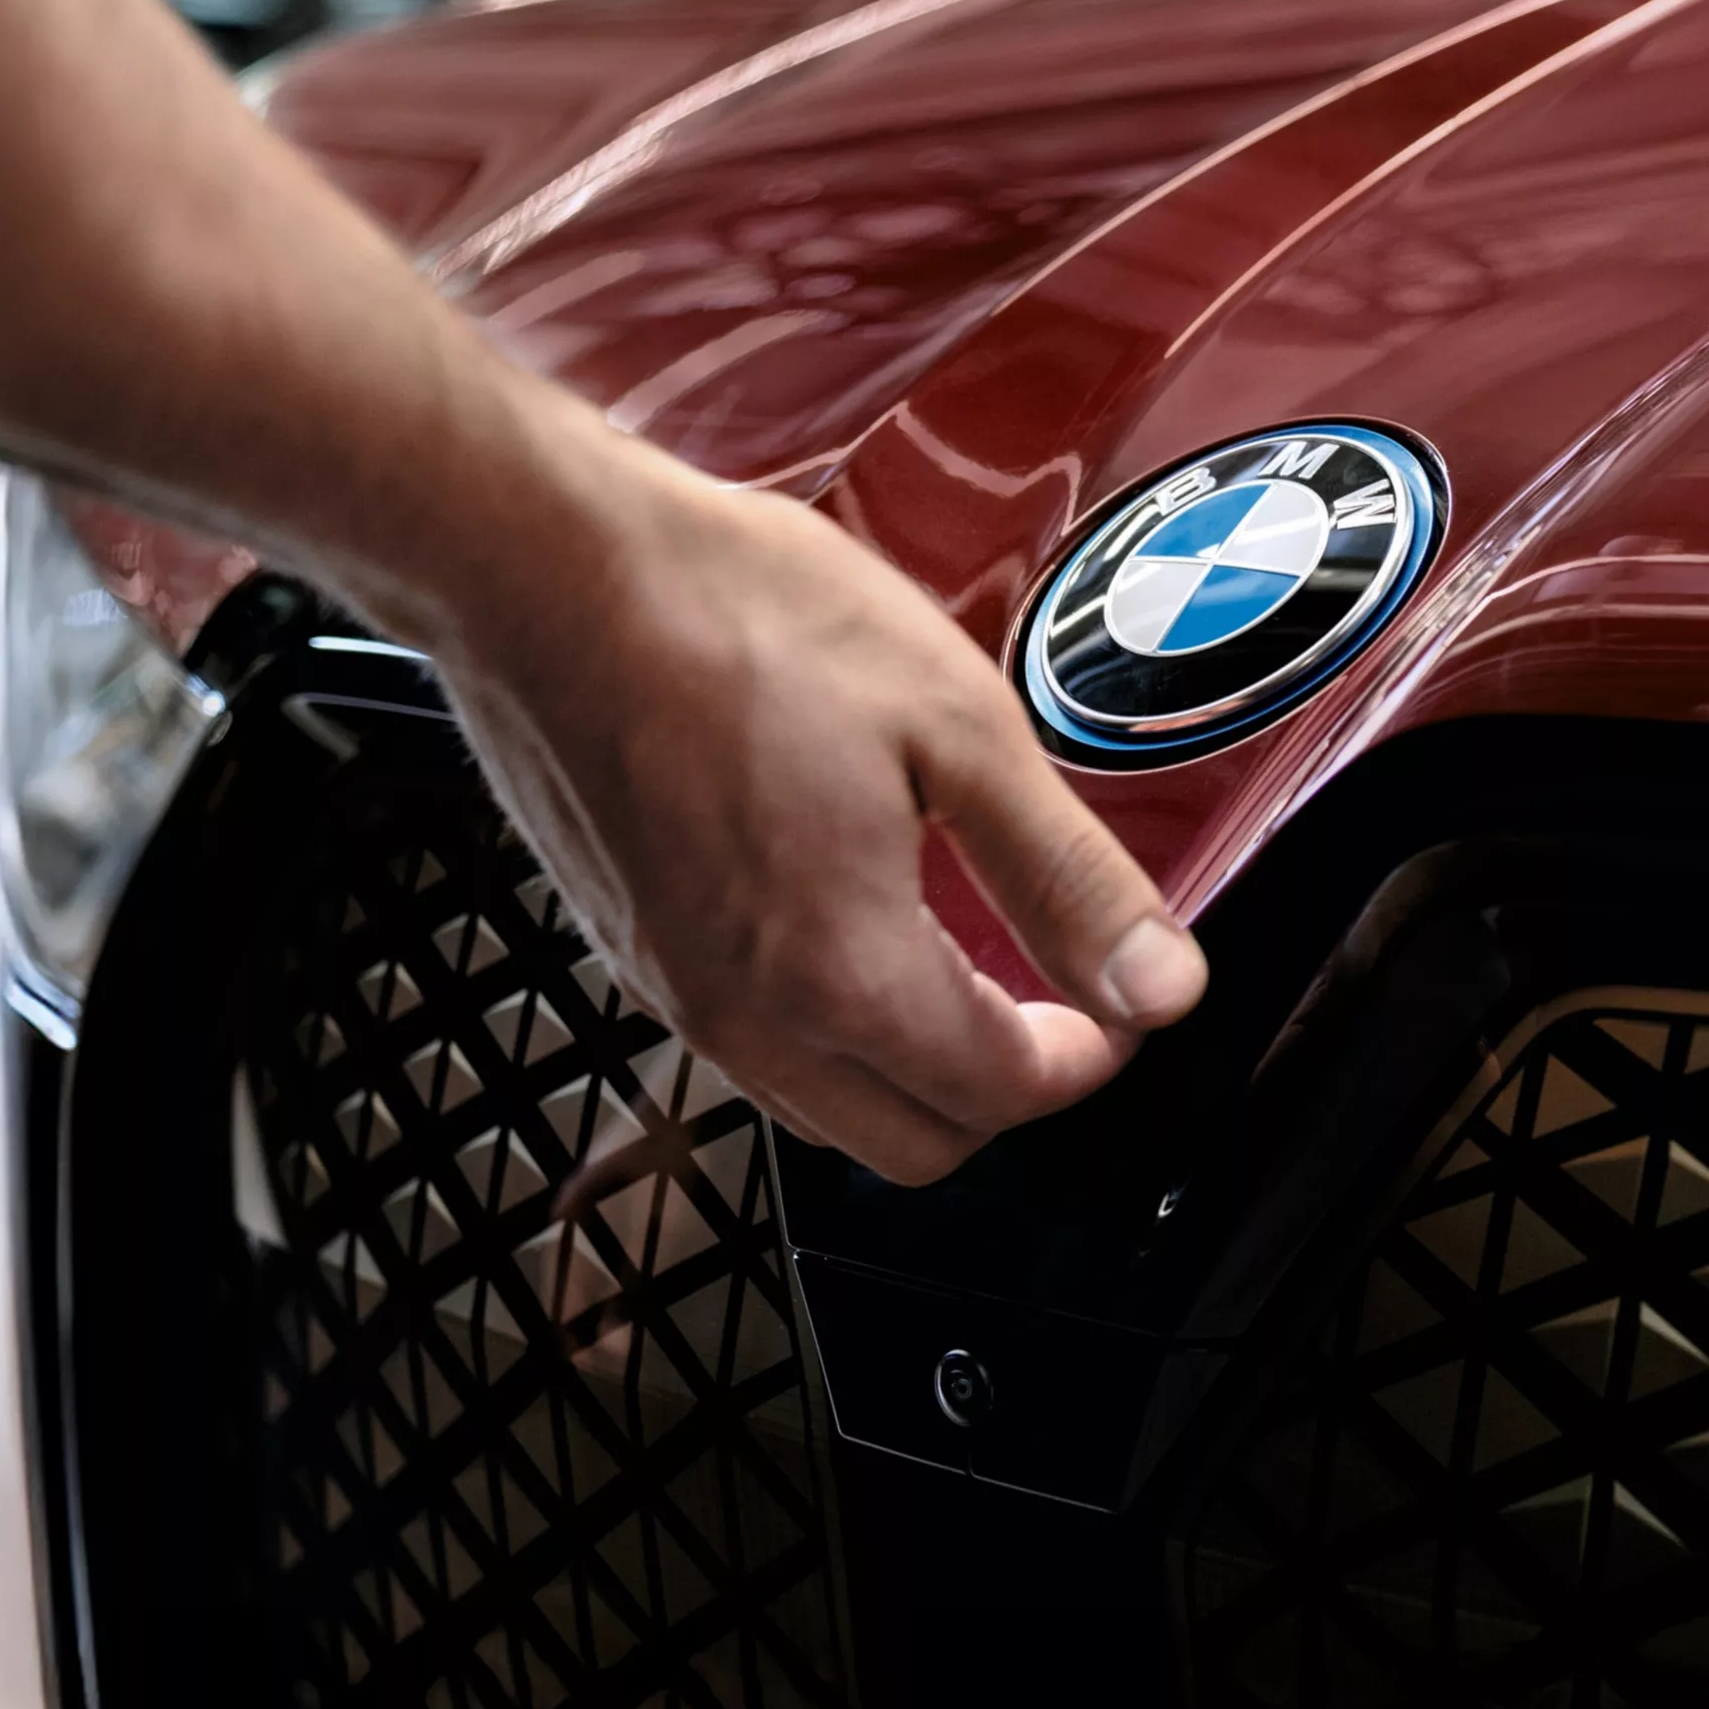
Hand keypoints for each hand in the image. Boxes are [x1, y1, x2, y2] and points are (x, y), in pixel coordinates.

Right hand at [393, 398, 1207, 1185]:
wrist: (546, 566)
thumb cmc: (734, 617)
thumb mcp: (959, 727)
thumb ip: (1069, 877)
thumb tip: (1161, 983)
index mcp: (841, 975)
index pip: (1003, 1093)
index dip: (1092, 1052)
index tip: (1120, 994)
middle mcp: (745, 1019)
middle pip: (914, 1142)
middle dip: (1007, 1086)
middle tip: (1055, 990)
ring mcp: (673, 992)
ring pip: (826, 1107)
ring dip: (913, 1063)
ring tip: (960, 948)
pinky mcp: (629, 951)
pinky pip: (752, 1047)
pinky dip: (826, 1022)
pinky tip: (851, 914)